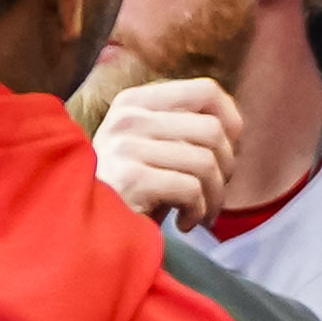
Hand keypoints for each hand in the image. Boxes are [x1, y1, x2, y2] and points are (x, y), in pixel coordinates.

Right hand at [93, 75, 240, 223]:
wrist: (85, 229)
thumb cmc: (131, 192)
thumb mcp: (153, 148)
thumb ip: (185, 128)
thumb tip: (235, 126)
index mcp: (135, 101)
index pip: (206, 91)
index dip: (231, 123)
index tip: (228, 153)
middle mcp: (128, 117)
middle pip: (213, 129)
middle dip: (226, 168)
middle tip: (214, 193)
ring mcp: (125, 145)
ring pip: (206, 161)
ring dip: (215, 197)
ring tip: (201, 213)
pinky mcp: (129, 178)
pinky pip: (191, 189)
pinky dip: (198, 212)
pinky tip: (184, 223)